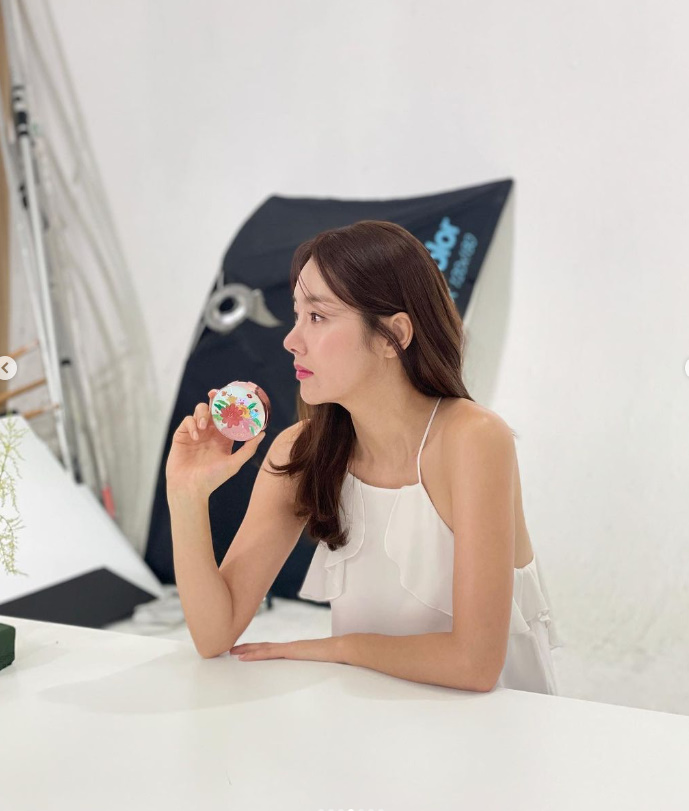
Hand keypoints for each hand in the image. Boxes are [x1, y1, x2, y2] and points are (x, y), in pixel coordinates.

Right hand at [165, 387, 265, 495]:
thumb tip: (263, 433)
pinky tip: (196, 436)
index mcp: (224, 437)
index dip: (231, 405)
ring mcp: (196, 433)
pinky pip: (187, 421)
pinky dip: (192, 424)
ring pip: (199, 411)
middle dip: (214, 399)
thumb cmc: (212, 479)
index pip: (228, 416)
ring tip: (205, 426)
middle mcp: (210, 433)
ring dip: (203, 413)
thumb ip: (248, 449)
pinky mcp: (182, 435)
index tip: (235, 396)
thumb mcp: (234, 463)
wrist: (189, 488)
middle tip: (215, 393)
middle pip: (213, 408)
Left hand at [229, 636, 343, 663]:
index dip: (258, 650)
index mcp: (295, 651)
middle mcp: (290, 647)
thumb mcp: (318, 667)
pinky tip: (245, 657)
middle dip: (247, 648)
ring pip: (263, 648)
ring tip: (232, 652)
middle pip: (264, 647)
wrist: (341, 649)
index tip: (246, 652)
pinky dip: (256, 654)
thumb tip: (310, 682)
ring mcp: (290, 648)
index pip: (272, 650)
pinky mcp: (290, 651)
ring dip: (247, 650)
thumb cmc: (333, 658)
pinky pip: (269, 653)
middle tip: (231, 650)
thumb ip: (311, 670)